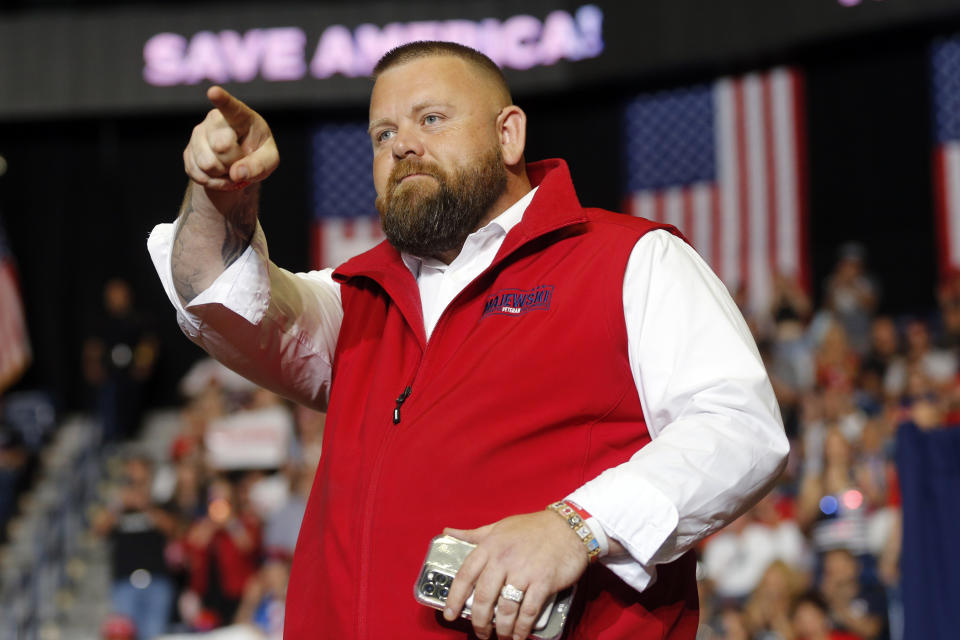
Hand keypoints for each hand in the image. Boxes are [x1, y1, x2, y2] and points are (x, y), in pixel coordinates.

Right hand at [183, 86, 277, 190]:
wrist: (239, 163)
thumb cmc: (258, 154)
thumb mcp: (269, 160)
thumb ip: (259, 166)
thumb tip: (236, 173)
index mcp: (239, 115)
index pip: (230, 106)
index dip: (221, 99)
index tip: (213, 92)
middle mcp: (215, 120)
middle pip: (221, 147)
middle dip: (234, 161)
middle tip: (240, 158)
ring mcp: (198, 134)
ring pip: (207, 163)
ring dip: (223, 174)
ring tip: (230, 167)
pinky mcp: (188, 152)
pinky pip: (198, 174)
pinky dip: (213, 182)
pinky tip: (220, 175)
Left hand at [443, 510, 588, 639]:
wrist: (569, 527)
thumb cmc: (533, 527)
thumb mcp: (499, 526)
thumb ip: (474, 534)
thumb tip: (448, 531)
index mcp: (490, 546)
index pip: (465, 575)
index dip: (454, 598)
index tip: (449, 614)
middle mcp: (504, 559)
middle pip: (483, 597)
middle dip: (479, 620)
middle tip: (480, 631)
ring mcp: (524, 572)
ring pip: (505, 609)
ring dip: (501, 628)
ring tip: (500, 636)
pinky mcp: (543, 582)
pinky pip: (528, 612)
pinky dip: (521, 628)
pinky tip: (518, 635)